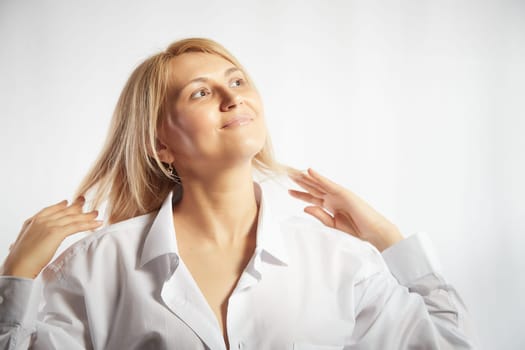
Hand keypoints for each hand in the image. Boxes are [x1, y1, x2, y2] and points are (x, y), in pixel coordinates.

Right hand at [1, 197, 102, 278]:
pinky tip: (97, 223)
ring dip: (86, 215)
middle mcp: (42, 220)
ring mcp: (49, 225)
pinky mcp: (56, 232)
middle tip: (84, 201)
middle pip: (64, 211)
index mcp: (33, 221)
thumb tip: (30, 240)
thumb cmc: (19, 259)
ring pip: (72, 218)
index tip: (68, 202)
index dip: (60, 206)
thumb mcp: (24, 243)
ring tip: (96, 213)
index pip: (50, 210)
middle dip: (76, 206)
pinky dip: (89, 224)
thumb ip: (31, 237)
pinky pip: (76, 226)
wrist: (18, 265)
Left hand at [288, 168, 402, 251]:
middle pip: (313, 188)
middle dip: (301, 183)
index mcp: (331, 206)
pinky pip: (328, 184)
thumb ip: (320, 215)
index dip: (300, 194)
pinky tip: (309, 171)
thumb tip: (305, 207)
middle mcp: (333, 198)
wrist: (373, 232)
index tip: (289, 191)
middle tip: (288, 175)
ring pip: (319, 184)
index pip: (312, 198)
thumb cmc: (357, 230)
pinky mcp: (344, 193)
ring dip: (307, 177)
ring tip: (294, 172)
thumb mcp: (333, 225)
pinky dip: (319, 177)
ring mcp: (339, 194)